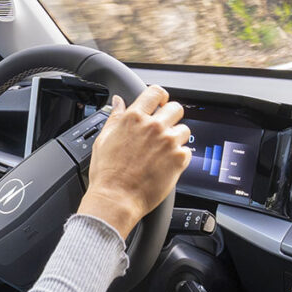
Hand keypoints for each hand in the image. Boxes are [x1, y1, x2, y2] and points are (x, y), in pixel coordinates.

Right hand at [77, 85, 190, 237]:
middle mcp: (153, 127)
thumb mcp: (104, 139)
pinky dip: (179, 157)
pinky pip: (187, 151)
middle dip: (171, 116)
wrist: (116, 199)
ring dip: (177, 138)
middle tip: (163, 129)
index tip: (160, 104)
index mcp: (134, 118)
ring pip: (184, 129)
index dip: (159, 97)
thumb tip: (119, 101)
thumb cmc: (107, 173)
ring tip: (163, 151)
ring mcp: (168, 142)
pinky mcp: (179, 159)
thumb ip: (115, 117)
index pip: (155, 92)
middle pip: (176, 108)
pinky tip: (165, 165)